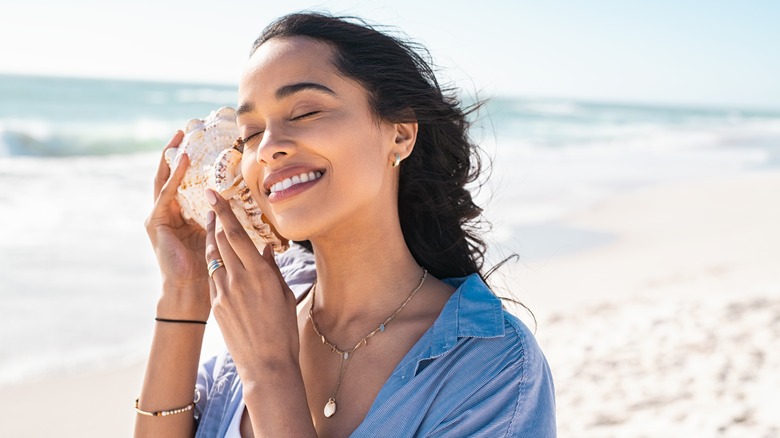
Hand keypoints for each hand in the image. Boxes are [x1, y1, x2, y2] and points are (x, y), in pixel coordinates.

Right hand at [145, 131, 209, 319]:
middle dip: (176, 152)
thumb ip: (224, 220)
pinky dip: (174, 176)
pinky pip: (166, 193)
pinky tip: (182, 160)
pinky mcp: (155, 221)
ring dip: (171, 157)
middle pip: (170, 175)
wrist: (192, 291)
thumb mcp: (219, 236)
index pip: (186, 182)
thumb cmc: (210, 268)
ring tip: (180, 137)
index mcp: (184, 215)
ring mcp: (160, 216)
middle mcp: (169, 212)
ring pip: (164, 179)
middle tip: (185, 129)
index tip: (203, 141)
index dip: (192, 162)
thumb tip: (244, 207)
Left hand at [204, 189, 300, 376]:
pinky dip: (216, 263)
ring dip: (212, 239)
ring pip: (214, 257)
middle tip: (211, 202)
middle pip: (221, 241)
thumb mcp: (283, 295)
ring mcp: (223, 293)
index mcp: (259, 274)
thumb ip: (272, 269)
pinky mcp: (216, 306)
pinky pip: (213, 277)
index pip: (237, 235)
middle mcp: (238, 280)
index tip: (213, 194)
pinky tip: (219, 259)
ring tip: (211, 226)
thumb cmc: (283, 330)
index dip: (224, 212)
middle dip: (215, 220)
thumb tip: (266, 249)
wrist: (265, 364)